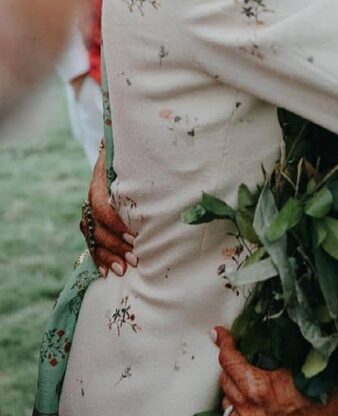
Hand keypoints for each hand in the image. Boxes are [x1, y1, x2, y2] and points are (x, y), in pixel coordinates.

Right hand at [85, 146, 135, 276]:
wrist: (133, 143)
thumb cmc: (144, 147)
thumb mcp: (141, 153)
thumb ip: (147, 161)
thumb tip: (167, 165)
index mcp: (102, 175)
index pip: (100, 203)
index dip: (114, 223)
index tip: (134, 235)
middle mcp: (94, 192)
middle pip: (95, 224)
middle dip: (114, 244)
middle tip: (135, 257)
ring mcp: (93, 206)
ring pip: (92, 235)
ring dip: (106, 254)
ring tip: (123, 269)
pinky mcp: (97, 218)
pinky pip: (91, 240)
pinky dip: (99, 257)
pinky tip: (107, 272)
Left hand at [213, 326, 337, 415]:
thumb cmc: (321, 390)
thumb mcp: (296, 364)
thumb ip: (272, 353)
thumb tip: (258, 336)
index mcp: (258, 386)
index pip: (229, 361)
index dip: (224, 343)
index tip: (219, 334)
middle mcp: (249, 411)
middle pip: (225, 382)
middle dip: (230, 367)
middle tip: (239, 360)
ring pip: (226, 406)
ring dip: (232, 393)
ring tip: (243, 385)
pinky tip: (240, 411)